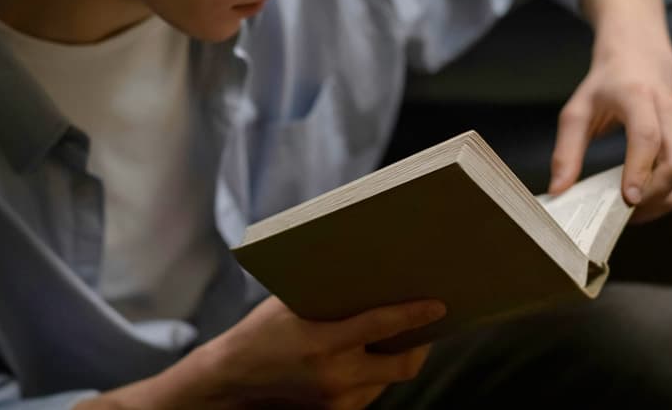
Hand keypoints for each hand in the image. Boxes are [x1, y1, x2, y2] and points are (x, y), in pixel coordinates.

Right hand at [192, 296, 444, 408]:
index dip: (414, 315)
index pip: (381, 327)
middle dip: (421, 346)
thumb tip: (369, 275)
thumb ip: (329, 295)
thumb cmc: (261, 332)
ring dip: (399, 360)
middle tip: (428, 326)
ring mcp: (337, 400)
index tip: (438, 305)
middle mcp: (335, 376)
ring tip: (405, 337)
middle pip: (400, 365)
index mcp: (322, 343)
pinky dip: (377, 375)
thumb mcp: (290, 304)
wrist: (232, 380)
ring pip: (388, 381)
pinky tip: (375, 358)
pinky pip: (371, 392)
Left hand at [548, 35, 671, 222]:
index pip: (646, 137)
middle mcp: (669, 110)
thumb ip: (566, 151)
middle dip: (654, 194)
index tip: (626, 199)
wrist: (639, 57)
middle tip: (623, 210)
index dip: (639, 170)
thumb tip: (558, 191)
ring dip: (661, 199)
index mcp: (638, 97)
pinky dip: (668, 193)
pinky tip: (643, 198)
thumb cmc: (604, 86)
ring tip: (629, 210)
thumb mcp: (577, 111)